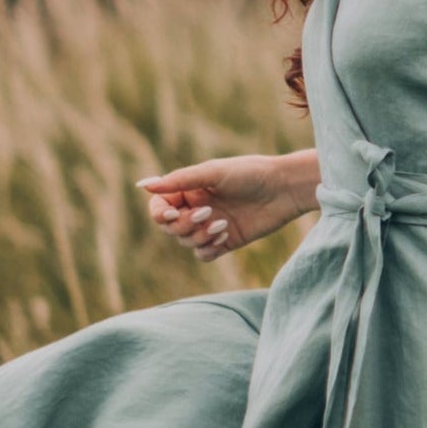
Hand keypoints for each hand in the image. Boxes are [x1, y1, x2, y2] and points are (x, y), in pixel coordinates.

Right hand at [137, 153, 313, 260]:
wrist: (283, 189)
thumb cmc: (249, 173)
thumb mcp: (212, 173)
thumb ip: (178, 180)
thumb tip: (143, 185)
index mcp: (188, 189)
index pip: (159, 207)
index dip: (159, 214)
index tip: (170, 214)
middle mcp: (195, 208)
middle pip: (170, 228)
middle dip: (183, 225)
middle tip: (207, 213)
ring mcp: (209, 226)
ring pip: (185, 243)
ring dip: (199, 236)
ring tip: (221, 224)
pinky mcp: (224, 241)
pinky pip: (203, 254)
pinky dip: (208, 248)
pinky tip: (225, 235)